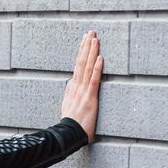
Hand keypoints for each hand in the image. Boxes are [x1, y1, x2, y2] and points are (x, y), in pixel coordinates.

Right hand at [60, 30, 102, 144]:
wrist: (67, 135)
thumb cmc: (69, 125)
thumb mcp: (67, 106)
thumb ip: (69, 93)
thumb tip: (70, 84)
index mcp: (72, 87)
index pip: (78, 65)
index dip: (82, 51)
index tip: (85, 40)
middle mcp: (77, 86)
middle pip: (81, 62)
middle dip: (86, 46)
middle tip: (91, 32)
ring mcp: (83, 91)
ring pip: (87, 68)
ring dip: (91, 52)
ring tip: (95, 39)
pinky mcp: (90, 98)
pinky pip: (94, 80)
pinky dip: (97, 68)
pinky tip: (100, 58)